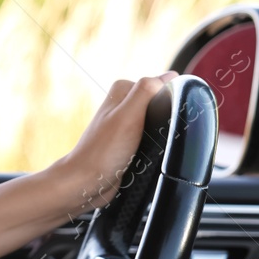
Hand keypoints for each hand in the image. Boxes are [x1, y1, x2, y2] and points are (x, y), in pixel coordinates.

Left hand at [50, 71, 177, 217]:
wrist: (87, 183)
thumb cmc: (103, 151)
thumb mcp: (127, 115)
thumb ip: (146, 91)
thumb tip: (170, 75)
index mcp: (123, 90)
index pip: (162, 85)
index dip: (171, 101)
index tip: (168, 119)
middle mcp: (124, 104)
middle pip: (163, 106)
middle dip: (168, 120)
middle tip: (161, 136)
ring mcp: (127, 124)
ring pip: (161, 124)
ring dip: (164, 136)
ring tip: (155, 148)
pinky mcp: (130, 143)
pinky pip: (154, 141)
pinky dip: (157, 148)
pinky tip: (154, 156)